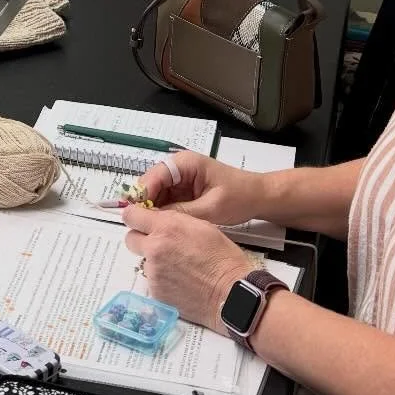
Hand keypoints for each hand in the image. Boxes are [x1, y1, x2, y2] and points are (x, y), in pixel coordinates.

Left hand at [122, 205, 252, 330]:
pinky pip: (152, 281)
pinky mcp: (156, 292)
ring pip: (143, 261)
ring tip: (179, 268)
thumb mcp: (201, 226)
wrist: (233, 295)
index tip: (141, 220)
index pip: (131, 215)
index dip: (136, 217)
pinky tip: (181, 282)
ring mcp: (153, 272)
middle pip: (131, 239)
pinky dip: (162, 280)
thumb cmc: (223, 258)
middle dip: (141, 239)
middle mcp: (154, 249)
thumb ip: (173, 221)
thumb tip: (156, 220)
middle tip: (159, 244)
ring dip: (154, 261)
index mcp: (165, 228)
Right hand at [134, 151, 263, 224]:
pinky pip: (166, 201)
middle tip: (139, 227)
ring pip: (157, 194)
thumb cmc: (239, 198)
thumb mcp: (211, 208)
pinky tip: (161, 228)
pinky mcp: (184, 191)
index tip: (135, 216)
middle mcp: (178, 168)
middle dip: (145, 204)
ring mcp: (180, 179)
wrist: (260, 198)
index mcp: (184, 163)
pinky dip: (163, 213)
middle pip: (152, 184)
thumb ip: (182, 213)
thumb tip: (155, 221)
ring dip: (153, 210)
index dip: (142, 194)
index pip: (154, 176)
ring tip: (148, 230)